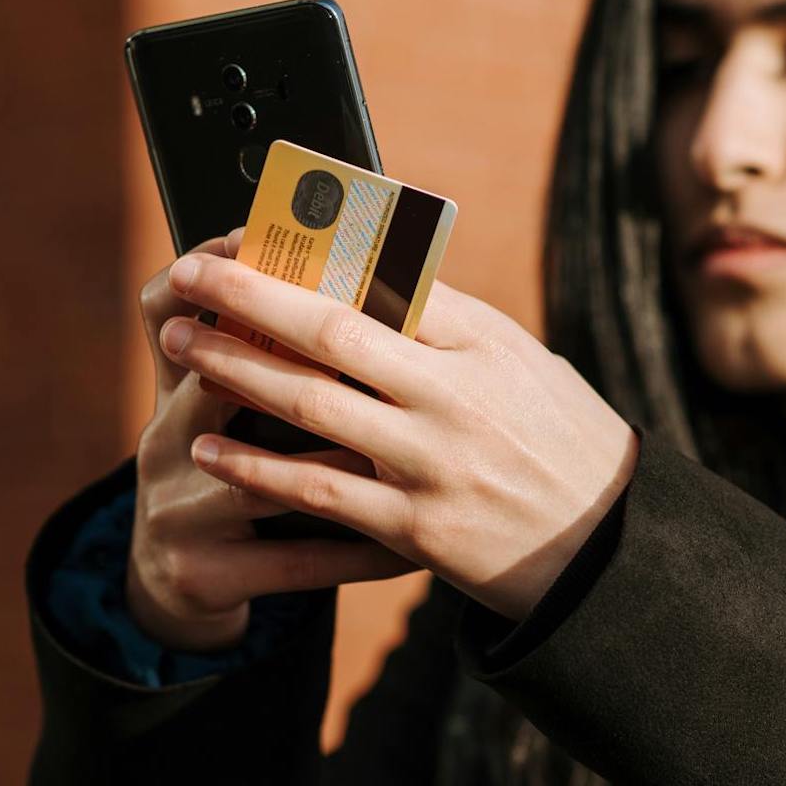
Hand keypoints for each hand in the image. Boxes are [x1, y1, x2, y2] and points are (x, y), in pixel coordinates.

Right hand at [126, 229, 420, 652]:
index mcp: (173, 391)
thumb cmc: (223, 465)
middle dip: (297, 360)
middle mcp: (161, 444)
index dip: (219, 277)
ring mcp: (178, 514)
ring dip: (345, 464)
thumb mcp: (215, 409)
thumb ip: (271, 350)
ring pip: (266, 484)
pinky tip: (413, 549)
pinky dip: (359, 553)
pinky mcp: (205, 574)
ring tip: (416, 453)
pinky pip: (296, 561)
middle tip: (378, 347)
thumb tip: (355, 272)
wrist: (177, 578)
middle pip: (212, 386)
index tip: (281, 243)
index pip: (162, 309)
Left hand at [158, 246, 638, 621]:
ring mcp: (433, 463)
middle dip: (247, 299)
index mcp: (482, 341)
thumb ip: (445, 325)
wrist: (606, 548)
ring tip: (179, 345)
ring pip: (311, 405)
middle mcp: (456, 395)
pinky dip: (255, 466)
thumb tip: (362, 274)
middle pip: (330, 332)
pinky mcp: (415, 529)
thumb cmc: (557, 439)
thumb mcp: (520, 363)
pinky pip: (317, 491)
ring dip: (234, 371)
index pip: (382, 278)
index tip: (246, 237)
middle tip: (185, 276)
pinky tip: (207, 446)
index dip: (303, 256)